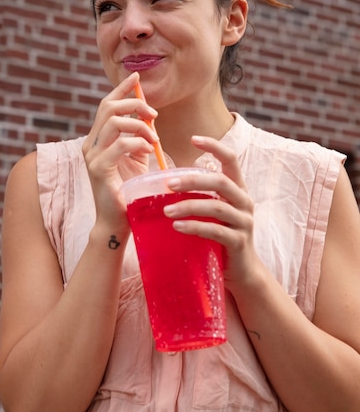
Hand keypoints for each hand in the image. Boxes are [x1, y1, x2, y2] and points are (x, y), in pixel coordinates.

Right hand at [82, 72, 158, 229]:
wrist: (118, 221)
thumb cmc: (129, 191)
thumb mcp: (136, 158)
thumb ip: (138, 138)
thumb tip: (148, 119)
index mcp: (97, 139)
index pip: (106, 105)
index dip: (121, 88)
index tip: (137, 76)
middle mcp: (90, 144)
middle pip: (108, 107)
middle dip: (134, 103)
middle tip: (153, 114)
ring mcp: (92, 156)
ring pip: (114, 122)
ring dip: (139, 125)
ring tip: (153, 138)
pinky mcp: (99, 169)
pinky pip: (120, 144)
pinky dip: (138, 142)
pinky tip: (149, 150)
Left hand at [162, 135, 259, 293]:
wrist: (241, 272)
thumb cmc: (220, 237)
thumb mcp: (213, 212)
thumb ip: (200, 196)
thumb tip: (167, 180)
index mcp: (238, 189)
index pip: (230, 159)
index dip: (214, 146)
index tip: (193, 138)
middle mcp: (244, 202)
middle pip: (220, 181)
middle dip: (193, 180)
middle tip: (168, 183)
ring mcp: (244, 222)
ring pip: (217, 207)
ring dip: (189, 206)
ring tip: (166, 210)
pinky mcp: (239, 242)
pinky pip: (216, 231)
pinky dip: (195, 227)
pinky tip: (178, 227)